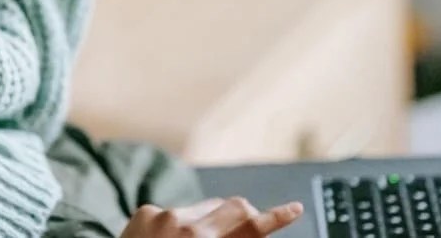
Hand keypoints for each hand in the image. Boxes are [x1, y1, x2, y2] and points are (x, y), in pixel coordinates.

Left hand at [118, 197, 303, 237]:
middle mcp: (188, 228)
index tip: (295, 208)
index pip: (251, 228)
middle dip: (248, 214)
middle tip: (249, 226)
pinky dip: (179, 225)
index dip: (278, 217)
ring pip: (205, 207)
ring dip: (210, 222)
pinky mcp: (145, 211)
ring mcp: (164, 215)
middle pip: (235, 206)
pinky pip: (175, 211)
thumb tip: (250, 233)